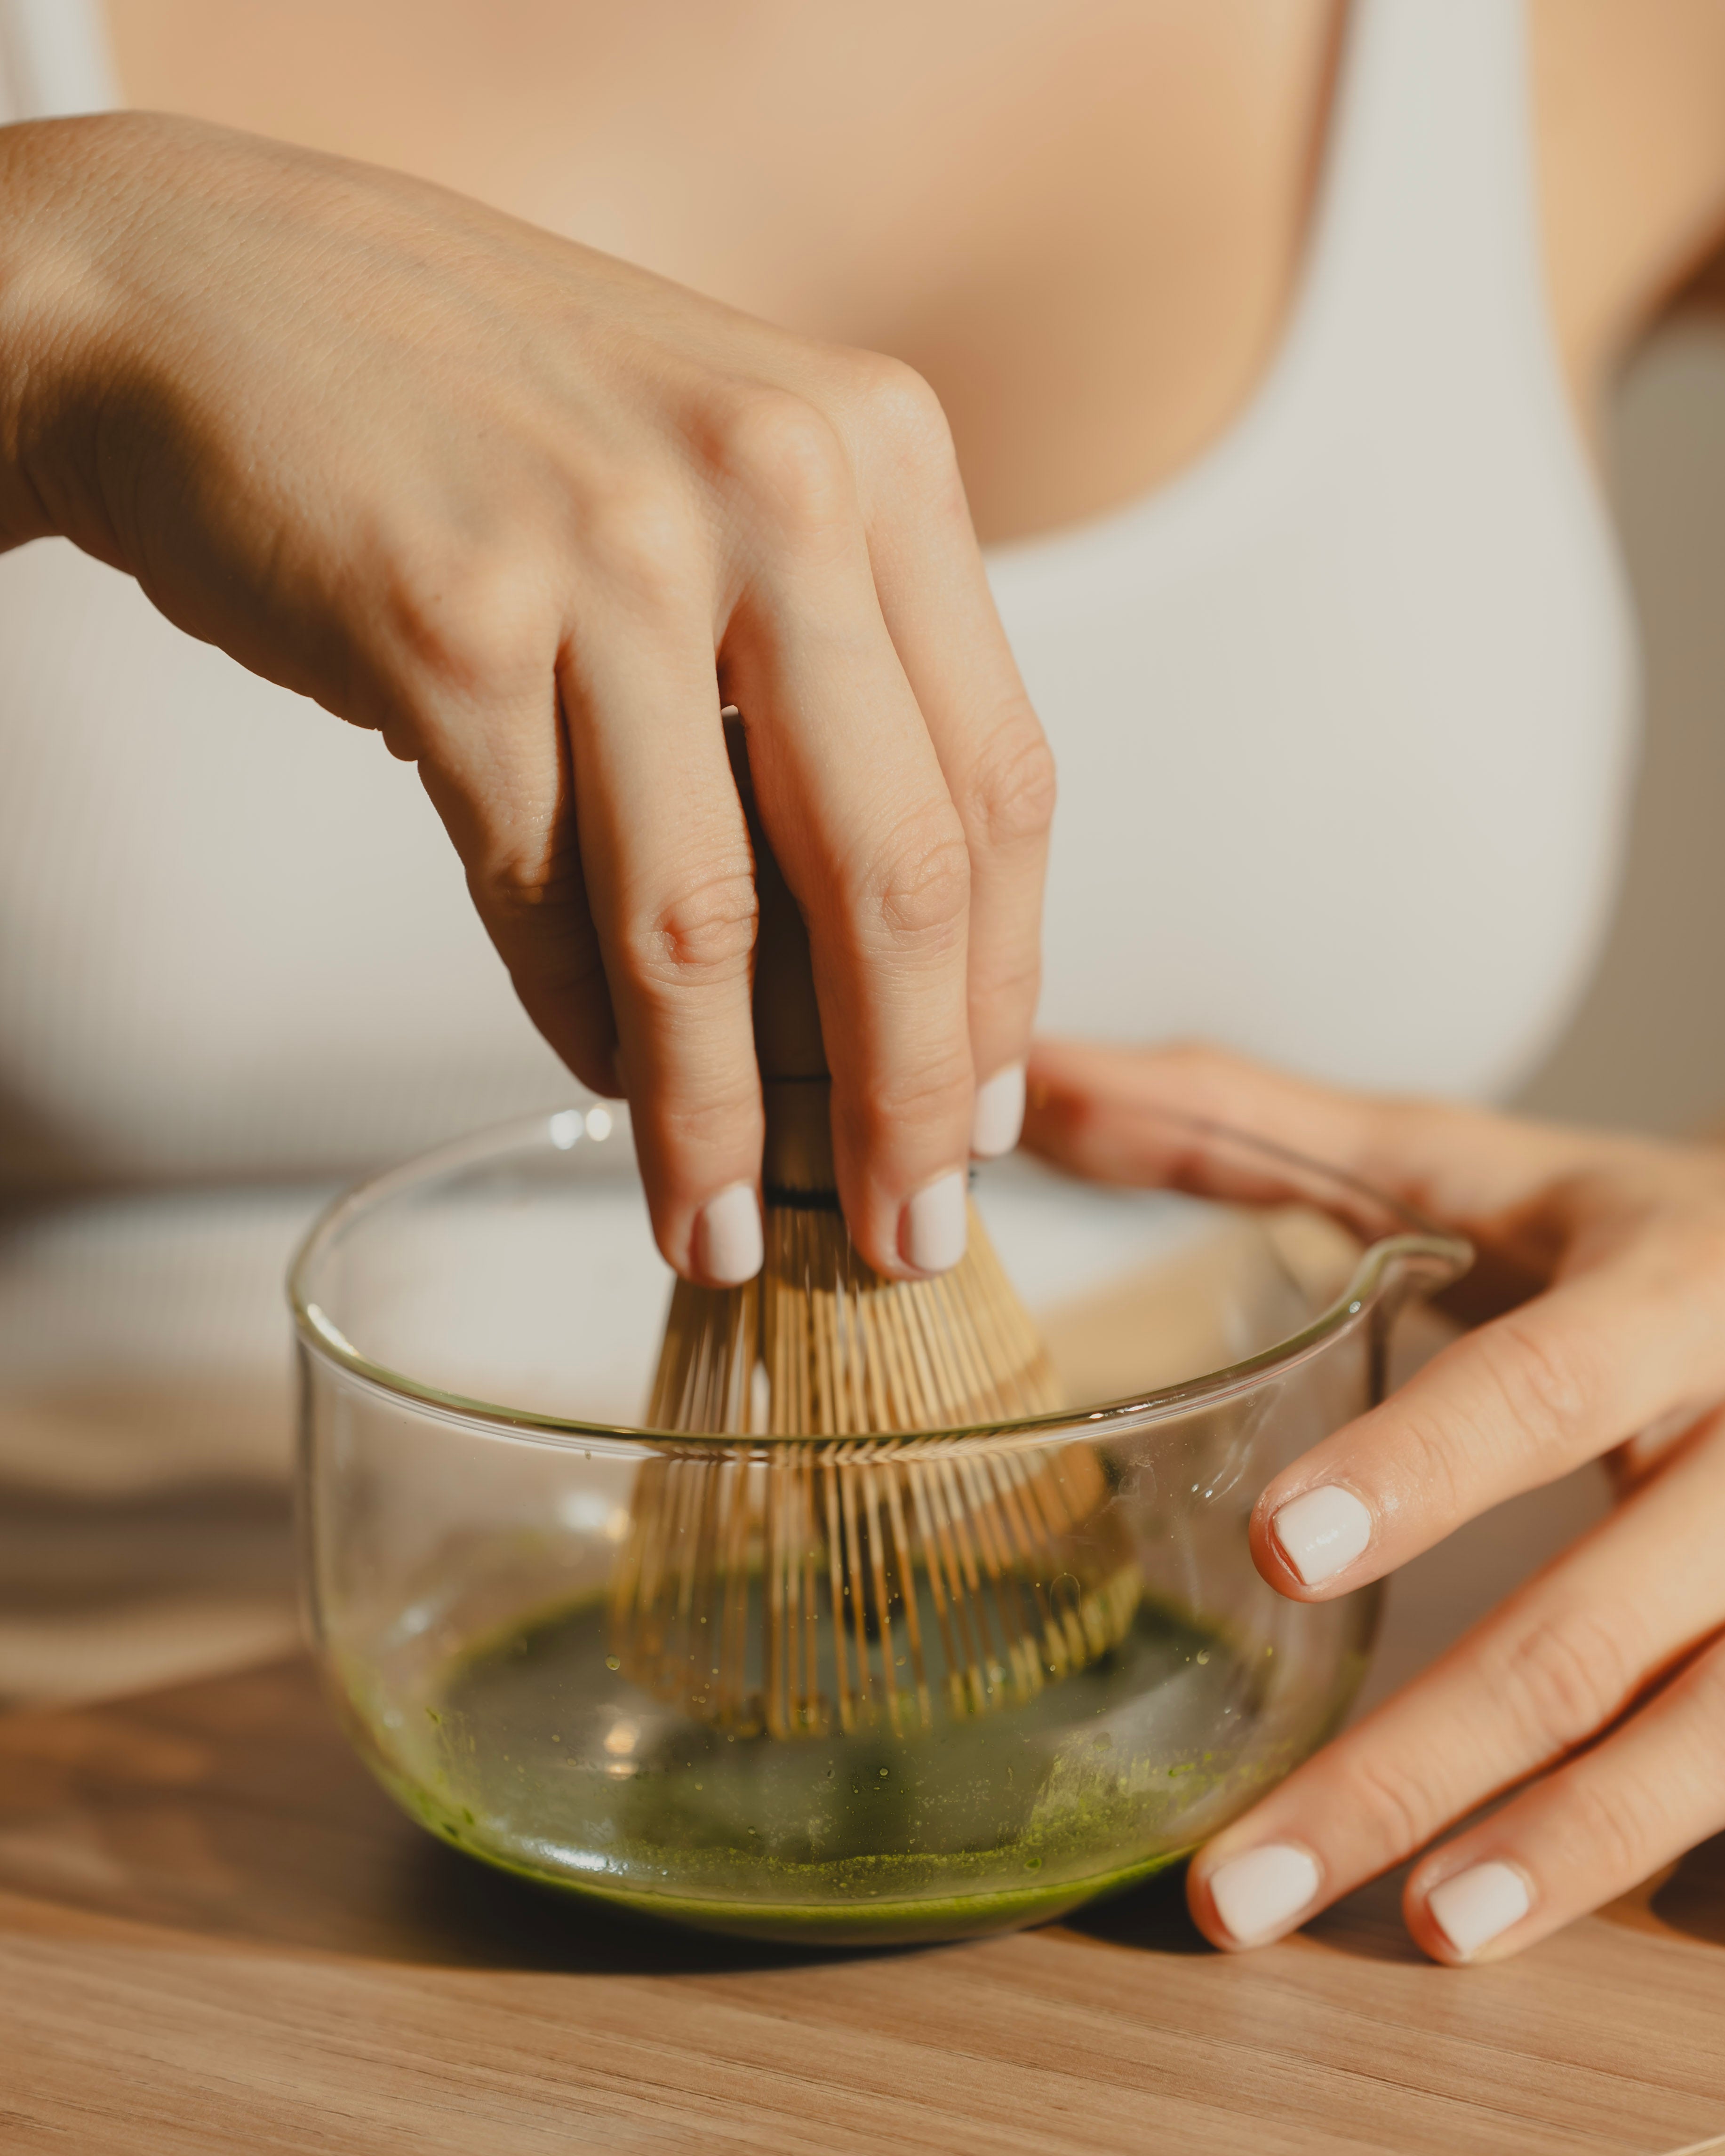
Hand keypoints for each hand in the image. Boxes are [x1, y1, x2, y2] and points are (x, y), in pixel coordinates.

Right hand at [0, 113, 1051, 1280]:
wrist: (216, 299)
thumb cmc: (486, 420)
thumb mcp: (717, 494)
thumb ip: (821, 690)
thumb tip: (873, 977)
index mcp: (878, 452)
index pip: (999, 780)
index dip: (1001, 986)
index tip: (982, 1120)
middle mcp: (773, 482)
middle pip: (894, 869)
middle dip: (905, 1094)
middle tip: (903, 1234)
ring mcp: (607, 547)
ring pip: (706, 916)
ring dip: (720, 1113)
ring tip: (725, 1226)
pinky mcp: (446, 621)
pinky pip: (542, 890)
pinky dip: (579, 1018)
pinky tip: (609, 1085)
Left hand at [1025, 1038, 1724, 1963]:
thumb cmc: (1632, 1223)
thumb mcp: (1475, 1159)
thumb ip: (1261, 1125)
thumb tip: (1042, 1078)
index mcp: (1663, 1294)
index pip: (1538, 1387)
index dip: (1423, 1468)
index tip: (1281, 1552)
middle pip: (1598, 1626)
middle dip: (1422, 1758)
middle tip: (1248, 1873)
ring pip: (1702, 1741)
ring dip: (1552, 1856)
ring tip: (1411, 1936)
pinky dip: (1641, 1862)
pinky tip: (1527, 1921)